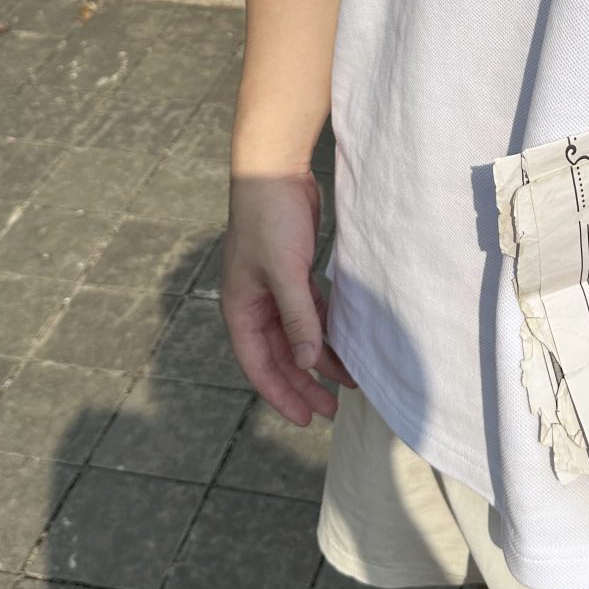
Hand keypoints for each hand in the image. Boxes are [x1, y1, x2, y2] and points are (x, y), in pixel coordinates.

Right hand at [222, 168, 356, 424]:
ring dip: (319, 358)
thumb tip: (308, 363)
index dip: (281, 394)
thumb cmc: (270, 218)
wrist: (275, 170)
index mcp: (241, 308)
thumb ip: (298, 318)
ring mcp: (274, 288)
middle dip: (303, 384)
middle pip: (280, 355)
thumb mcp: (284, 271)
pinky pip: (310, 312)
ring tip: (348, 382)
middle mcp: (255, 304)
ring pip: (297, 336)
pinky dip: (325, 329)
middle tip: (331, 409)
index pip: (259, 364)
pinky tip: (344, 344)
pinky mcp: (294, 272)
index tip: (306, 418)